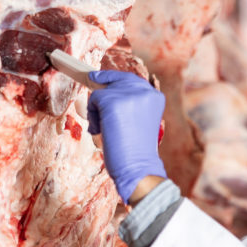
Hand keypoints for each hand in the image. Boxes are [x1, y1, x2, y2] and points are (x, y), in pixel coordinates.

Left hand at [87, 70, 166, 201]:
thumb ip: (130, 105)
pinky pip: (93, 101)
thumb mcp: (140, 122)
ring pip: (101, 92)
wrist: (138, 168)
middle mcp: (144, 91)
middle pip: (116, 79)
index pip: (132, 80)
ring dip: (97, 110)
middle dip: (101, 81)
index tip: (101, 78)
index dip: (115, 78)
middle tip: (90, 79)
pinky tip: (101, 130)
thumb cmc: (137, 152)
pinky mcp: (112, 101)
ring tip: (104, 129)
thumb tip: (106, 93)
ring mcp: (128, 95)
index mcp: (155, 97)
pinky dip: (92, 116)